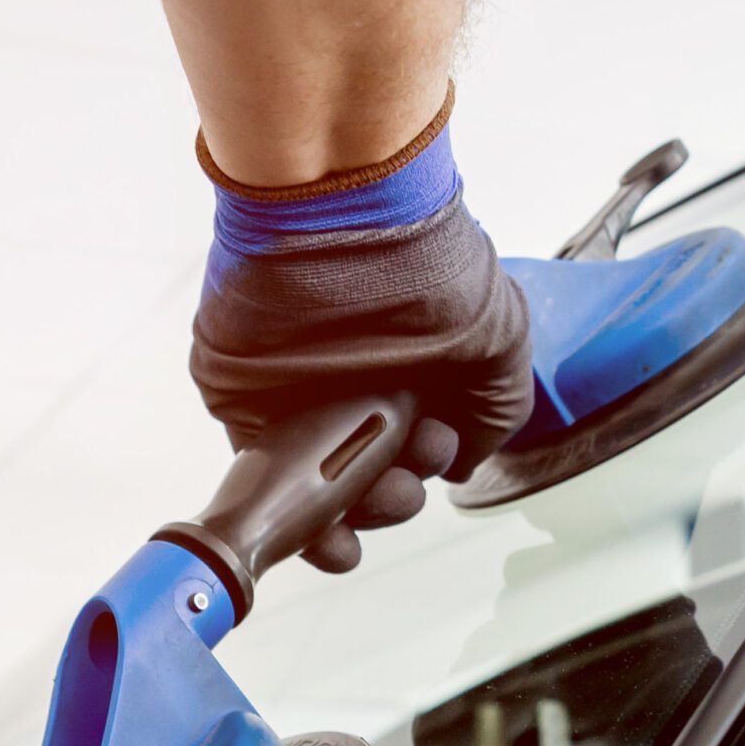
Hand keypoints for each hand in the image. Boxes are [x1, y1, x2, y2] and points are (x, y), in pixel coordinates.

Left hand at [191, 98, 531, 571]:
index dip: (424, 474)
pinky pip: (264, 478)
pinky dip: (291, 514)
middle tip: (403, 473)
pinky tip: (319, 531)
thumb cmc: (424, 261)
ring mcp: (296, 398)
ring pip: (317, 491)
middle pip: (367, 481)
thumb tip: (460, 467)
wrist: (339, 214)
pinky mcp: (245, 402)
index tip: (436, 457)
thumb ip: (495, 410)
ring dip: (348, 517)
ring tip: (372, 493)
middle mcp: (353, 386)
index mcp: (410, 372)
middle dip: (392, 500)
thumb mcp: (499, 337)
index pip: (411, 453)